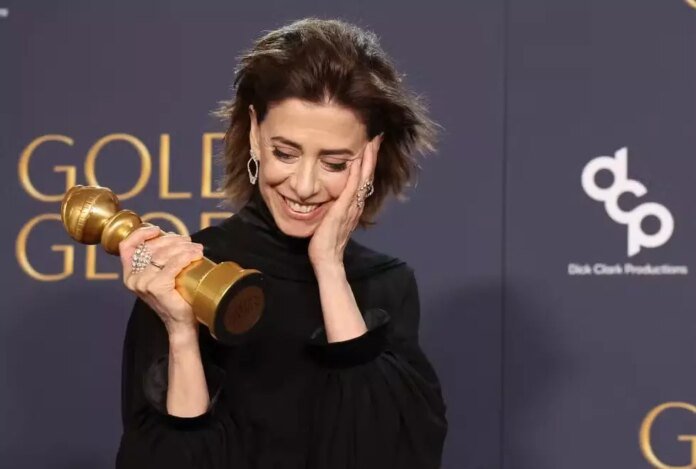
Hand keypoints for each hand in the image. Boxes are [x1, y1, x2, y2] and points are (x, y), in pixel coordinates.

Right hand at [118, 225, 204, 337]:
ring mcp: (143, 283)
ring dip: (183, 247)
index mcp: (130, 274)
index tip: (158, 230)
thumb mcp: (162, 275)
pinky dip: (186, 256)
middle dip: (173, 240)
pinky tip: (196, 255)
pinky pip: (173, 264)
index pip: (127, 247)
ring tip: (197, 249)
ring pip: (163, 254)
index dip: (141, 234)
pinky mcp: (156, 287)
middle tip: (189, 242)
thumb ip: (159, 260)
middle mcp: (132, 278)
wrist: (181, 323)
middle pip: (152, 247)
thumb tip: (172, 237)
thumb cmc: (175, 297)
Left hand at [308, 136, 379, 269]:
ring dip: (367, 160)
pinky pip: (351, 189)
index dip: (368, 162)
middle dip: (372, 155)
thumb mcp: (332, 219)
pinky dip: (356, 174)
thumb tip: (330, 197)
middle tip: (376, 137)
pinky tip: (357, 161)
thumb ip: (335, 207)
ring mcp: (351, 207)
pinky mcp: (342, 210)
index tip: (370, 145)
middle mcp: (356, 204)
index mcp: (353, 205)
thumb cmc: (326, 241)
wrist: (327, 259)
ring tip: (372, 142)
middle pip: (368, 175)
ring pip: (363, 179)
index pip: (363, 179)